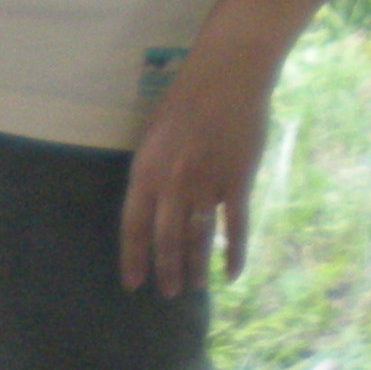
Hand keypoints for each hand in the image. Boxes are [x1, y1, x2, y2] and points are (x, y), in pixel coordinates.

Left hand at [121, 37, 272, 297]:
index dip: (133, 258)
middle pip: (167, 240)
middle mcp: (172, 185)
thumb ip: (150, 173)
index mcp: (145, 173)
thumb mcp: (151, 136)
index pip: (132, 227)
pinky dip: (234, 253)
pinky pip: (235, 227)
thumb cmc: (186, 99)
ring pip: (199, 238)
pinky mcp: (237, 182)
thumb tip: (148, 204)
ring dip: (196, 267)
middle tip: (169, 294)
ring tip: (194, 287)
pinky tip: (231, 274)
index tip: (133, 284)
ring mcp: (206, 185)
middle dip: (167, 271)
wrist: (227, 75)